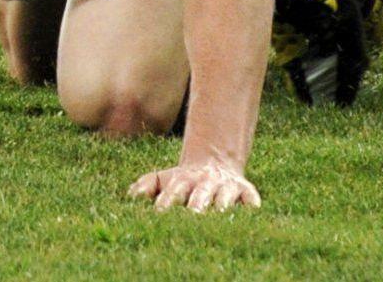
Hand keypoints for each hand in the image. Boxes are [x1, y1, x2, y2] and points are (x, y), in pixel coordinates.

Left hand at [127, 162, 260, 213]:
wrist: (214, 164)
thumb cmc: (183, 181)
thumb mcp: (163, 178)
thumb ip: (146, 186)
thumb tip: (130, 196)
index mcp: (183, 181)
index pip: (173, 192)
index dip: (166, 203)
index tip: (159, 214)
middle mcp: (205, 183)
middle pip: (200, 197)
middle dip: (196, 207)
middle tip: (192, 219)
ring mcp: (226, 187)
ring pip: (225, 198)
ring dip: (222, 207)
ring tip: (219, 216)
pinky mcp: (245, 190)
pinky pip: (250, 197)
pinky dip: (252, 204)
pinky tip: (252, 211)